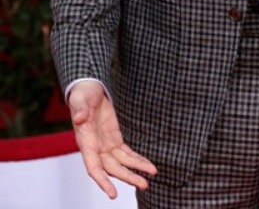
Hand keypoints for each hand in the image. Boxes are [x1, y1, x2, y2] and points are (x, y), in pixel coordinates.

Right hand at [69, 80, 156, 198]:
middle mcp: (96, 148)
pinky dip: (137, 159)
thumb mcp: (80, 98)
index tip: (113, 194)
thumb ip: (80, 108)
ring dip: (136, 170)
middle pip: (112, 168)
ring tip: (152, 174)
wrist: (90, 91)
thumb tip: (80, 118)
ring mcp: (106, 146)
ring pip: (122, 163)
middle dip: (128, 177)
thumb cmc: (82, 95)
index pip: (93, 167)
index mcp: (86, 142)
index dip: (102, 181)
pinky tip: (147, 165)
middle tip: (144, 184)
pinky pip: (126, 153)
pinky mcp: (115, 140)